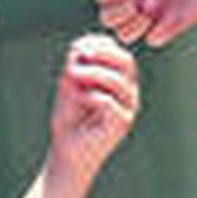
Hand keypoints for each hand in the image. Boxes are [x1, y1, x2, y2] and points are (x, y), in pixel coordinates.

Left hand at [47, 33, 139, 179]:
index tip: (77, 47)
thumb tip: (81, 47)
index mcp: (121, 81)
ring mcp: (128, 109)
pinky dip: (90, 95)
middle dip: (101, 53)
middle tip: (79, 54)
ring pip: (117, 80)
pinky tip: (78, 98)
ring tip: (71, 75)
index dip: (101, 45)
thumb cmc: (70, 118)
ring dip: (91, 72)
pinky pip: (108, 102)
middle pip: (126, 62)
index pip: (120, 54)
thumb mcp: (70, 84)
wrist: (67, 152)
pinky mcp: (121, 124)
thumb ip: (75, 64)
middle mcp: (129, 93)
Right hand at [93, 0, 196, 46]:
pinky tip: (172, 17)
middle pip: (107, 19)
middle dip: (119, 13)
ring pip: (124, 35)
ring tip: (152, 10)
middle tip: (139, 2)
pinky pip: (153, 39)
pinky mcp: (167, 27)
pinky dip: (159, 31)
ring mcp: (149, 15)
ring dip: (134, 26)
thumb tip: (144, 4)